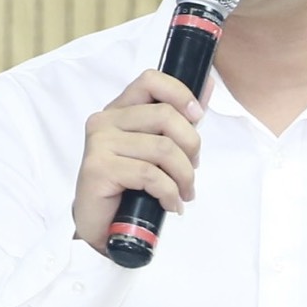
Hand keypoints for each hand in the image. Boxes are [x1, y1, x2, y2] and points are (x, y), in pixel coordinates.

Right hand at [71, 70, 205, 256]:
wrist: (100, 226)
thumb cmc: (129, 187)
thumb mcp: (156, 149)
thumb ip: (178, 118)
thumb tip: (207, 84)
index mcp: (118, 111)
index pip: (150, 81)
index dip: (180, 94)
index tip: (196, 116)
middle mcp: (104, 121)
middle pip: (165, 115)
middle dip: (191, 145)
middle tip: (191, 170)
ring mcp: (99, 144)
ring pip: (163, 148)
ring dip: (184, 176)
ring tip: (184, 193)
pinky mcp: (99, 168)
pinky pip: (150, 174)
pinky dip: (169, 193)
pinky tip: (170, 204)